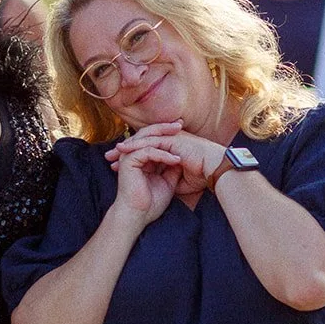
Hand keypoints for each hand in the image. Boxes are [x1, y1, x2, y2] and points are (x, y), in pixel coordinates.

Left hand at [107, 122, 226, 198]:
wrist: (215, 170)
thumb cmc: (202, 176)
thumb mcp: (180, 180)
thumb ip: (169, 179)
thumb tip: (161, 186)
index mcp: (171, 148)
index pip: (147, 150)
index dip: (132, 157)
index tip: (118, 166)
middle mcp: (170, 140)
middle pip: (142, 142)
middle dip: (124, 150)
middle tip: (109, 157)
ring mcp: (171, 137)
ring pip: (144, 139)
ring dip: (128, 146)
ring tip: (114, 154)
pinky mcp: (172, 138)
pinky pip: (150, 140)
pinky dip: (137, 145)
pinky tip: (125, 150)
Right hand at [108, 124, 182, 224]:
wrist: (139, 216)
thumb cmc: (151, 203)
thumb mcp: (168, 181)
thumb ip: (172, 168)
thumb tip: (182, 157)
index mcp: (139, 158)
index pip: (153, 139)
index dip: (167, 134)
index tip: (183, 130)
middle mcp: (132, 154)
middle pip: (148, 133)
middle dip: (165, 128)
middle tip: (180, 125)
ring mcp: (128, 156)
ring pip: (147, 138)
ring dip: (164, 136)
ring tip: (179, 135)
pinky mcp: (128, 161)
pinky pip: (147, 151)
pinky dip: (162, 155)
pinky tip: (175, 159)